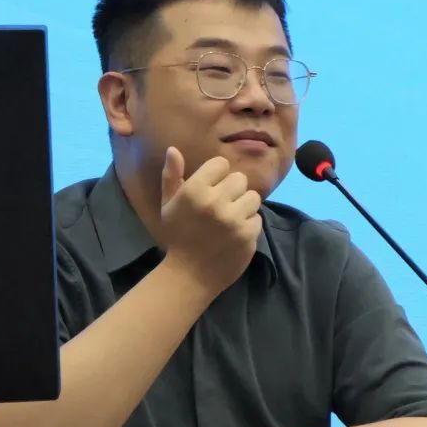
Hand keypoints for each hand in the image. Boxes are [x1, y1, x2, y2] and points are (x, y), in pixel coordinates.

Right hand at [158, 146, 261, 294]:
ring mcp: (233, 220)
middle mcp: (214, 202)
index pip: (221, 164)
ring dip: (244, 207)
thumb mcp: (168, 206)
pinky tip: (235, 235)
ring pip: (252, 197)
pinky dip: (249, 226)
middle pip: (240, 179)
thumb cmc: (178, 237)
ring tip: (230, 220)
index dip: (217, 176)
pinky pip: (257, 218)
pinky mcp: (248, 235)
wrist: (189, 276)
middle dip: (233, 191)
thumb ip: (172, 176)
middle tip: (222, 207)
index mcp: (193, 191)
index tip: (211, 190)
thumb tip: (174, 149)